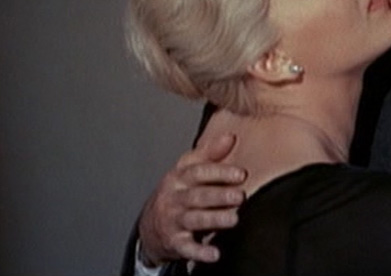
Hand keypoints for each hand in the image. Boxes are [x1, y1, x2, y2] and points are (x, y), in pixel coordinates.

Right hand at [137, 133, 246, 265]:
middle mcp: (175, 198)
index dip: (220, 172)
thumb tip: (230, 137)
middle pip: (198, 196)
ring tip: (233, 219)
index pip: (198, 172)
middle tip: (240, 196)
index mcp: (179, 178)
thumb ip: (210, 153)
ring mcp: (174, 220)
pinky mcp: (175, 242)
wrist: (150, 225)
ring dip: (214, 220)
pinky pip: (187, 248)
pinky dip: (200, 252)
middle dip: (219, 196)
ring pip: (194, 219)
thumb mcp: (187, 169)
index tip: (241, 174)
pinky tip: (214, 253)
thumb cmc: (176, 193)